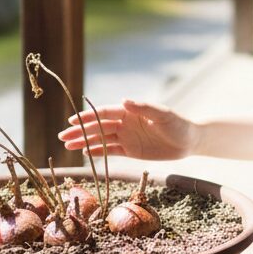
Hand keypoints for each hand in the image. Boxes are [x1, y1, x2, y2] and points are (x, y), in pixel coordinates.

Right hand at [57, 99, 197, 159]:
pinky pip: (110, 151)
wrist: (189, 141)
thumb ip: (143, 107)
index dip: (88, 116)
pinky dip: (97, 152)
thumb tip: (124, 100)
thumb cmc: (178, 124)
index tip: (73, 120)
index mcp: (130, 112)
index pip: (104, 113)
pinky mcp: (130, 150)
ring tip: (67, 145)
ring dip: (84, 141)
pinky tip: (84, 153)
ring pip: (100, 139)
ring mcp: (126, 137)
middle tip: (62, 136)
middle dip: (80, 130)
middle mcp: (125, 123)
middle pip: (97, 126)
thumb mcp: (163, 114)